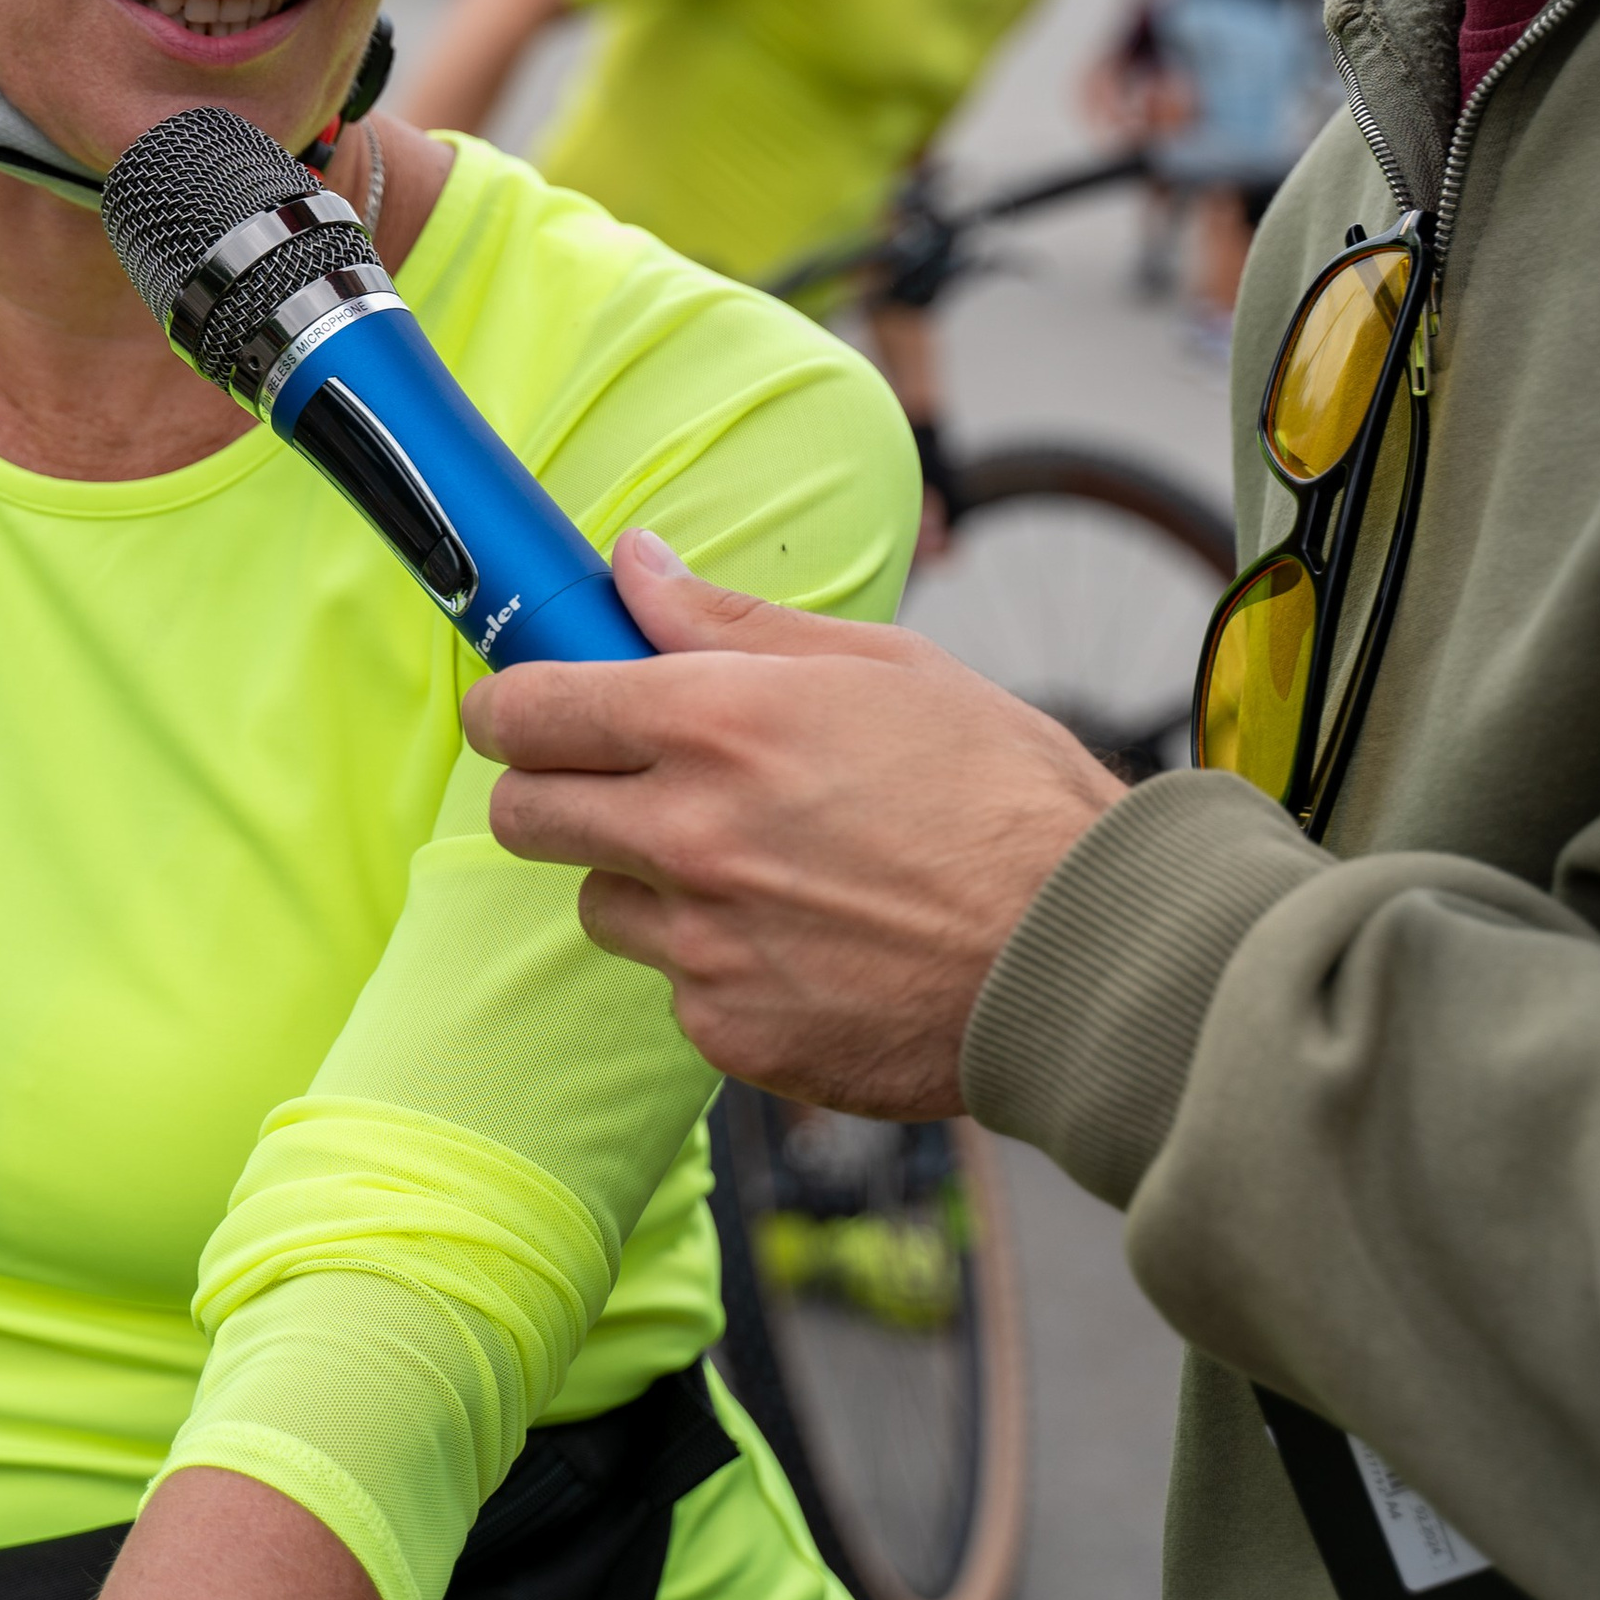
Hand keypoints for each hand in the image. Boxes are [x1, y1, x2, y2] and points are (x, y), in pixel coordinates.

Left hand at [462, 532, 1126, 1114]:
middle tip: (614, 784)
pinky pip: (679, 989)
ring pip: (604, 905)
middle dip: (550, 791)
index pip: (531, 710)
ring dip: (649, 884)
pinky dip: (720, 966)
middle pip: (524, 817)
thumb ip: (729, 621)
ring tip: (760, 869)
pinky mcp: (733, 1034)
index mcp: (718, 723)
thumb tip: (633, 566)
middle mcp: (692, 836)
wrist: (1089, 953)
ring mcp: (706, 947)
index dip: (509, 706)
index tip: (517, 710)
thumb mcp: (880, 665)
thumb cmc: (1001, 792)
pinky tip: (809, 942)